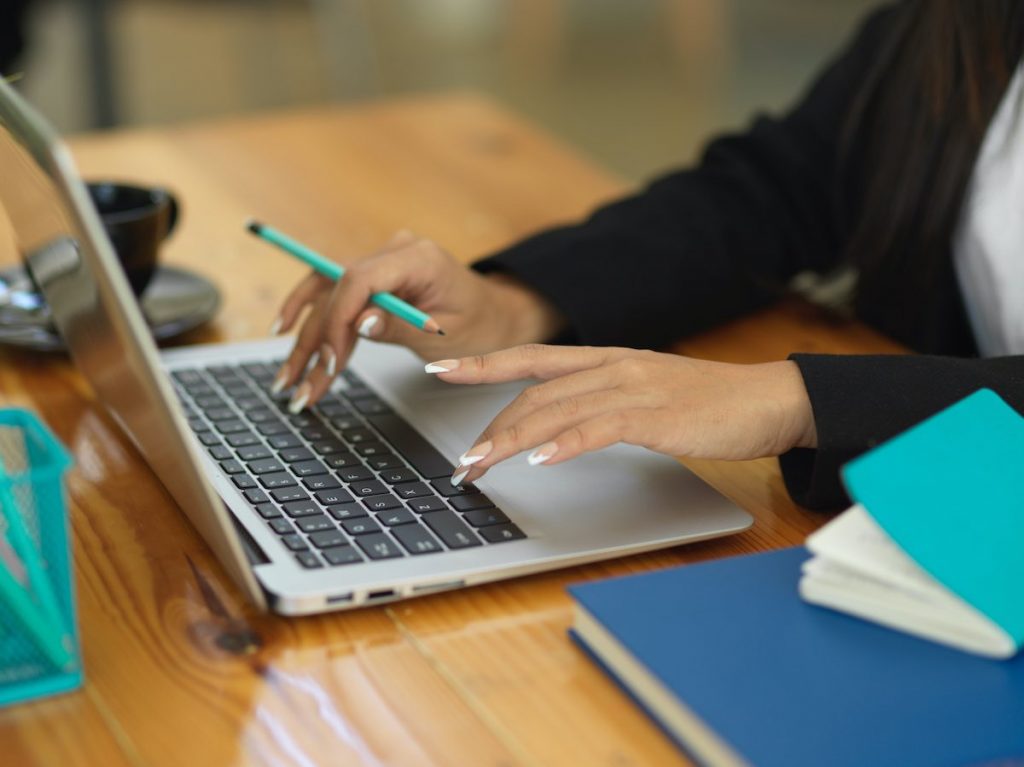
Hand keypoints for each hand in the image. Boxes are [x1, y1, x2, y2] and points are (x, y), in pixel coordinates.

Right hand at [269, 231, 564, 411]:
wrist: (495, 315)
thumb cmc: (477, 325)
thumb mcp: (445, 334)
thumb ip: (400, 326)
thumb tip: (359, 323)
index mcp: (418, 258)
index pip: (359, 280)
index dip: (338, 321)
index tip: (330, 362)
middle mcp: (394, 250)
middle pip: (337, 289)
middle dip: (316, 340)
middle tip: (299, 385)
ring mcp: (382, 259)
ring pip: (328, 291)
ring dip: (305, 333)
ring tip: (286, 375)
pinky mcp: (375, 274)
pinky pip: (334, 288)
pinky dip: (311, 310)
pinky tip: (284, 328)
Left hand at [427, 345, 817, 484]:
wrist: (766, 400)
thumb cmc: (706, 404)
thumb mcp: (643, 394)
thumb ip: (601, 402)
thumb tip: (559, 427)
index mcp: (606, 359)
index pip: (530, 358)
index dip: (483, 364)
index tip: (441, 369)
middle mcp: (612, 366)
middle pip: (533, 392)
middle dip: (490, 427)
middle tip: (462, 463)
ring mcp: (633, 388)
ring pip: (555, 409)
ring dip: (511, 440)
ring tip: (480, 466)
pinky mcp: (656, 415)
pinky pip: (599, 427)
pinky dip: (566, 444)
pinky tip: (542, 460)